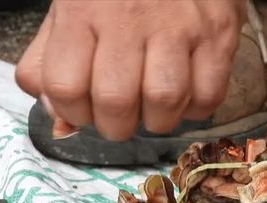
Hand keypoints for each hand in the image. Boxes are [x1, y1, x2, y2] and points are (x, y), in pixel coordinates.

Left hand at [15, 0, 244, 139]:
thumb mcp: (70, 11)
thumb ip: (49, 65)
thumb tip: (61, 123)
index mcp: (81, 11)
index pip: (65, 87)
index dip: (73, 114)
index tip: (84, 110)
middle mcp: (128, 17)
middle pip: (115, 101)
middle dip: (116, 127)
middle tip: (122, 118)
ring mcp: (177, 25)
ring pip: (164, 100)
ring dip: (158, 120)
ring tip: (156, 108)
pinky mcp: (217, 34)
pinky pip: (208, 95)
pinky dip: (196, 108)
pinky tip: (187, 93)